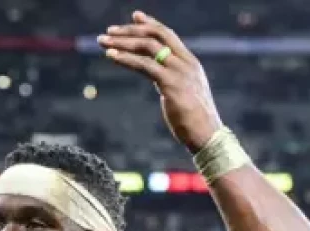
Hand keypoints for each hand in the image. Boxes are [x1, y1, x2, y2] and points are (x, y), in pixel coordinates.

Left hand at [98, 11, 222, 151]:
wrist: (207, 135)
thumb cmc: (193, 119)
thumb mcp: (183, 92)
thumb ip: (170, 78)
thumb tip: (155, 74)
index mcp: (190, 62)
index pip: (168, 34)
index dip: (150, 24)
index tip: (134, 16)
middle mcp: (185, 62)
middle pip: (156, 35)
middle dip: (131, 30)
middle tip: (109, 31)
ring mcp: (179, 72)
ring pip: (148, 47)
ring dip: (122, 42)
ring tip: (102, 42)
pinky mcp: (171, 84)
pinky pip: (144, 66)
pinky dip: (125, 59)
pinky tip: (110, 56)